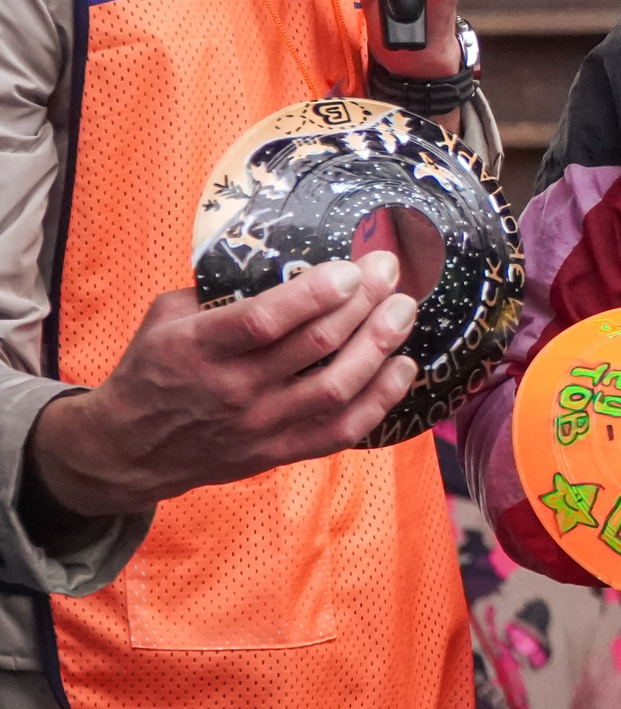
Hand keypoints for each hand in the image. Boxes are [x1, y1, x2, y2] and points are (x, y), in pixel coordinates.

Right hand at [28, 253, 419, 515]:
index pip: (265, 320)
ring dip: (379, 346)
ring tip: (404, 310)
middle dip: (364, 303)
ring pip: (336, 387)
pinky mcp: (277, 452)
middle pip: (314, 345)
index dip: (315, 293)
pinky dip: (379, 401)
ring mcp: (259, 425)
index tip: (353, 268)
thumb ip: (216, 290)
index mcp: (199, 348)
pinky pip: (340, 431)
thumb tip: (280, 256)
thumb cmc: (153, 369)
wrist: (128, 450)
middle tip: (390, 271)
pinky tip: (403, 368)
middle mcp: (233, 388)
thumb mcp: (165, 318)